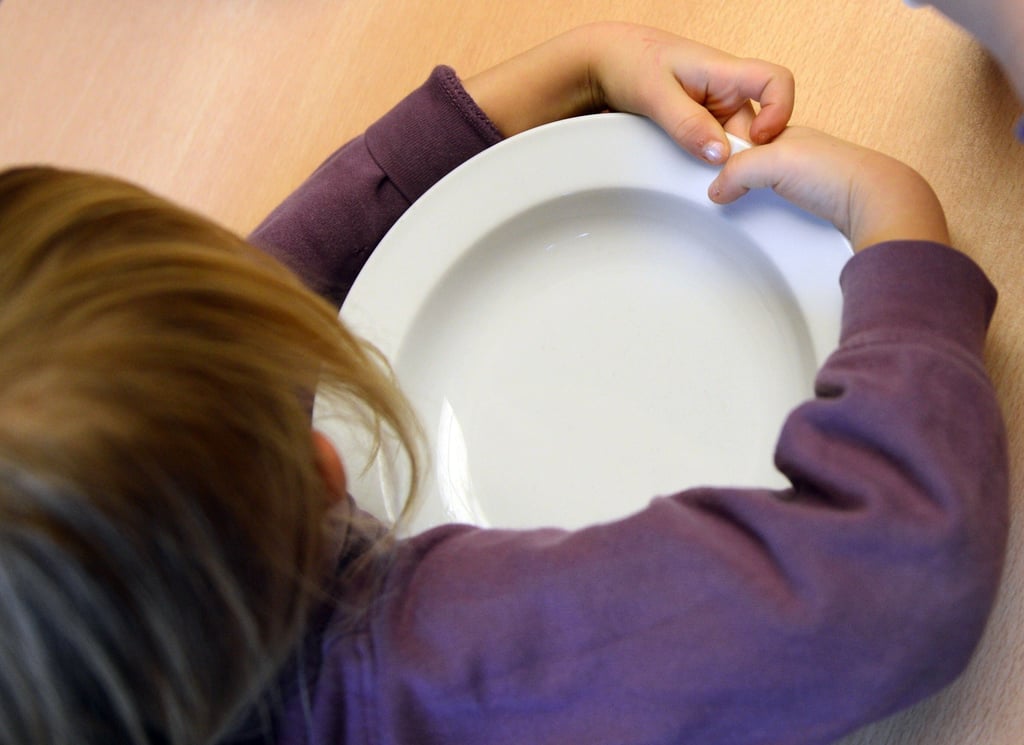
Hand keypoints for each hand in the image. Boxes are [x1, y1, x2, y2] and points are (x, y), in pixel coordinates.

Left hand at [463, 22, 793, 163]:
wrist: (603, 61)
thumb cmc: (629, 62)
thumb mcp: (655, 95)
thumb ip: (687, 124)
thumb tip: (720, 156)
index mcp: (724, 71)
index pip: (776, 82)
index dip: (779, 112)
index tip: (757, 141)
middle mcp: (727, 90)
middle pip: (757, 126)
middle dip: (743, 154)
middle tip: (718, 180)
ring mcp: (715, 108)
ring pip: (735, 141)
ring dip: (722, 162)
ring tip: (699, 177)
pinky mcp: (702, 123)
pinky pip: (715, 146)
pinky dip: (706, 160)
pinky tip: (689, 171)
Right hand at [707, 126, 949, 251]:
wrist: (876, 202)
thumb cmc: (833, 171)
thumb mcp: (773, 159)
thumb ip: (738, 170)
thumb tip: (716, 190)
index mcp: (785, 135)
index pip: (742, 137)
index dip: (723, 149)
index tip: (705, 165)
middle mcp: (797, 155)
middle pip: (755, 162)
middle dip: (736, 172)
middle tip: (719, 189)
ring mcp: (809, 181)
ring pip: (770, 184)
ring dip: (755, 194)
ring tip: (737, 205)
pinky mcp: (818, 206)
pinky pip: (784, 205)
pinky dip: (771, 210)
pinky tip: (767, 219)